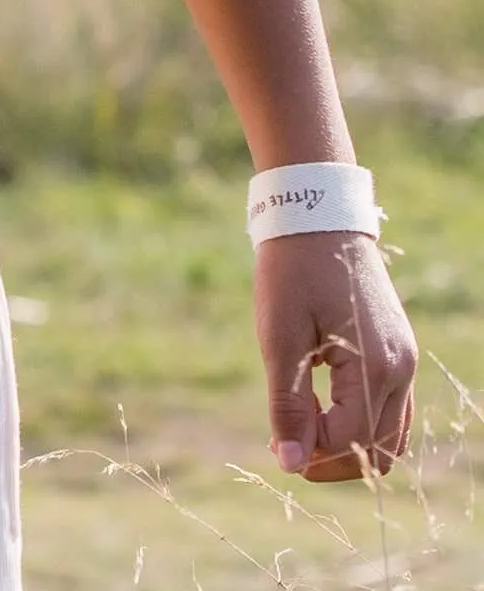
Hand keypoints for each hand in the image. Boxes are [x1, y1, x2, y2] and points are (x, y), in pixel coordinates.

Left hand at [256, 230, 416, 481]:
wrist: (315, 217)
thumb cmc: (291, 272)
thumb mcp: (279, 336)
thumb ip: (288, 402)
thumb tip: (290, 462)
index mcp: (375, 366)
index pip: (351, 439)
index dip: (313, 452)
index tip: (275, 441)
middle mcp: (401, 369)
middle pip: (379, 447)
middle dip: (334, 458)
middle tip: (287, 448)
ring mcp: (404, 359)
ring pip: (389, 432)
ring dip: (348, 443)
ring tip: (300, 431)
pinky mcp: (396, 349)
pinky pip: (389, 406)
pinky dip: (360, 420)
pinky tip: (319, 407)